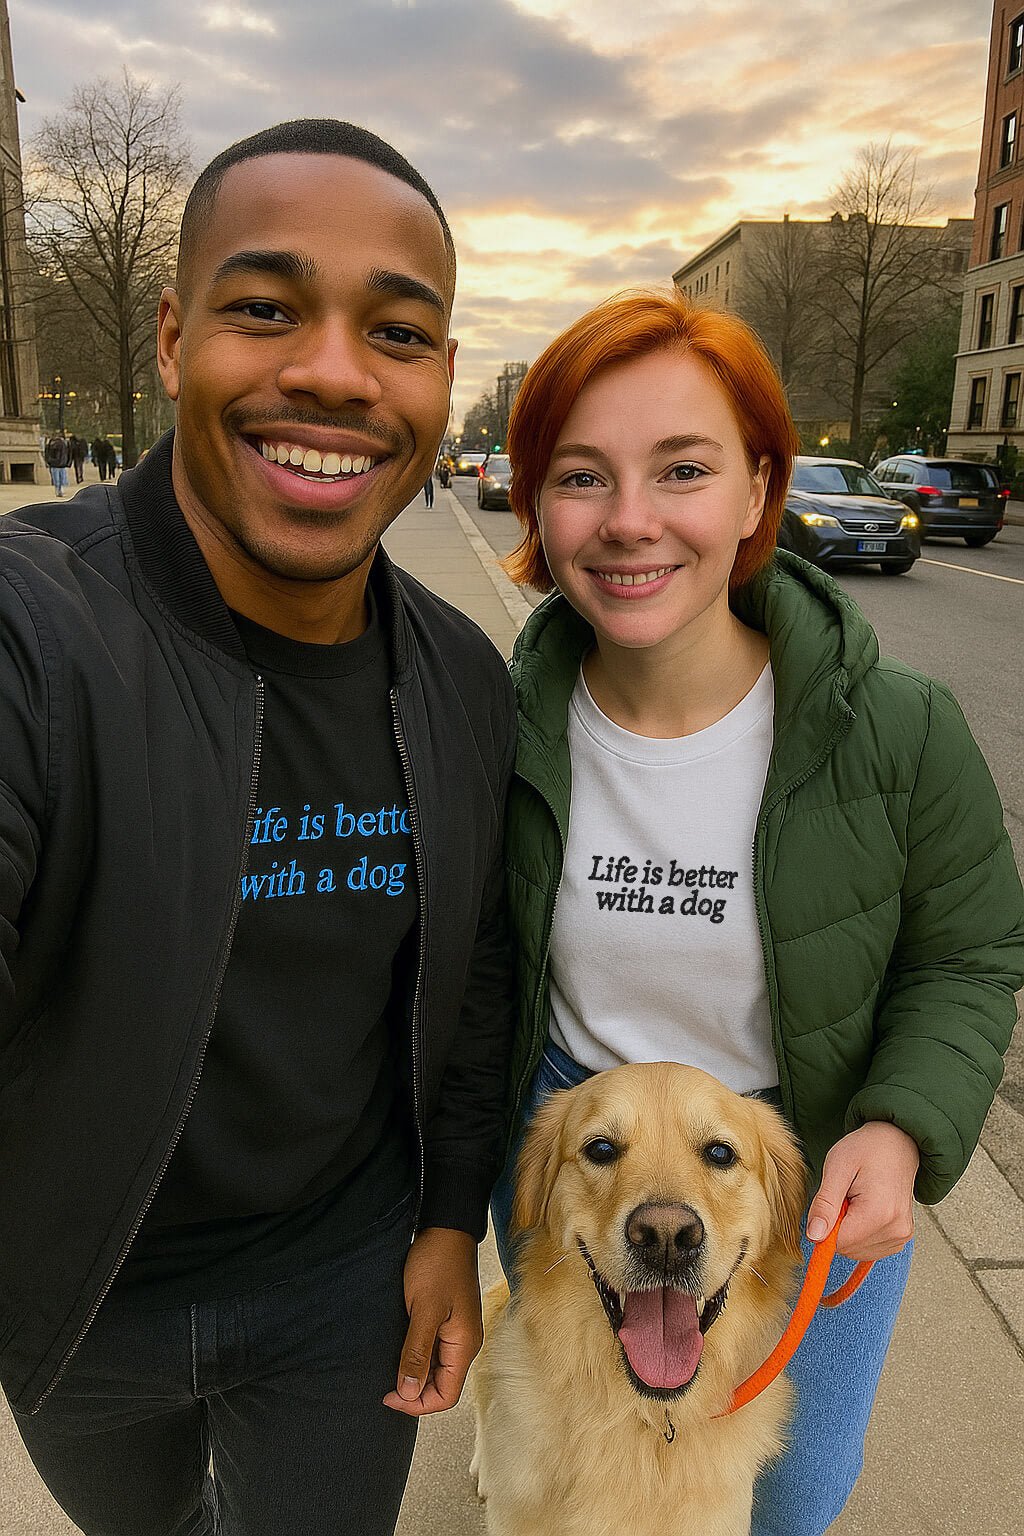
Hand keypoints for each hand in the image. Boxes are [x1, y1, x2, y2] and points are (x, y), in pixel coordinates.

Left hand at [383, 1226, 481, 1416]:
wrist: (445, 1230)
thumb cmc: (438, 1263)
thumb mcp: (424, 1309)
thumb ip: (417, 1352)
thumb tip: (409, 1393)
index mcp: (464, 1344)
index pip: (446, 1396)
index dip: (417, 1404)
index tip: (389, 1395)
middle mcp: (464, 1343)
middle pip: (442, 1386)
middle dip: (414, 1393)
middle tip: (384, 1387)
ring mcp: (456, 1332)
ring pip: (436, 1370)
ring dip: (414, 1376)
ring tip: (388, 1371)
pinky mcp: (446, 1321)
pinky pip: (433, 1352)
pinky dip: (416, 1359)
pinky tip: (398, 1352)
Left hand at [806, 1121, 919, 1261]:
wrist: (897, 1142)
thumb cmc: (868, 1149)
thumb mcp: (837, 1168)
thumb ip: (825, 1205)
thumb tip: (814, 1237)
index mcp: (880, 1214)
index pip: (838, 1243)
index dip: (826, 1224)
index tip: (834, 1199)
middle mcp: (895, 1231)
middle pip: (848, 1249)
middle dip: (838, 1226)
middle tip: (847, 1195)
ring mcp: (901, 1236)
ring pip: (857, 1251)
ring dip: (850, 1229)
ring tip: (858, 1199)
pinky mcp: (901, 1238)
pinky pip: (869, 1249)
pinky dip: (861, 1233)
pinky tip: (865, 1209)